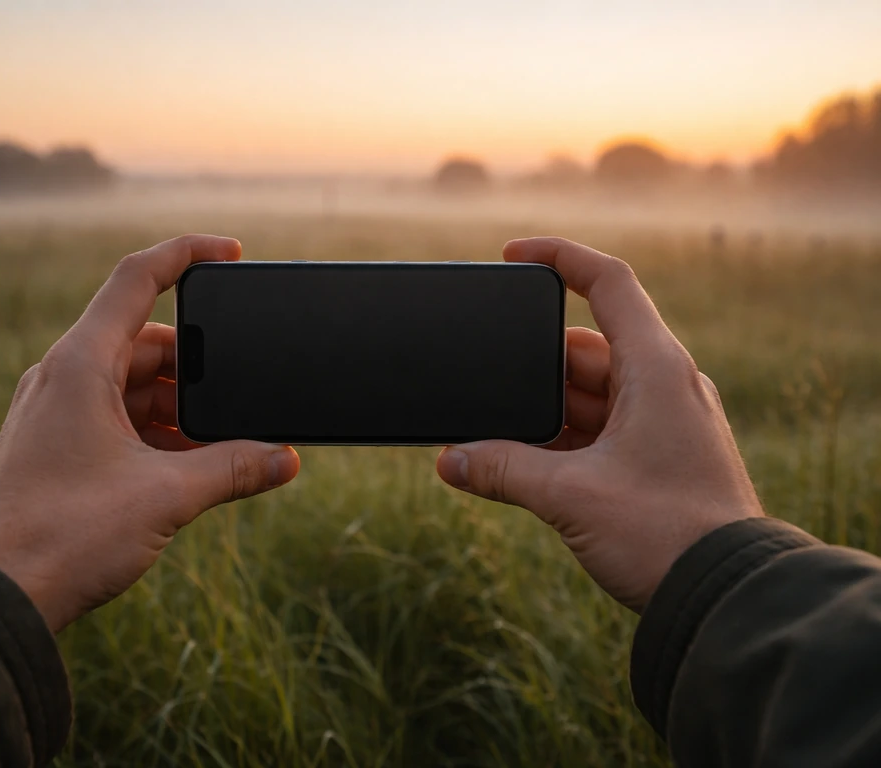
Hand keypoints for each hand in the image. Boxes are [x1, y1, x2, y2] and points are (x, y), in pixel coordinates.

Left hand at [0, 235, 299, 632]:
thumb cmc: (63, 536)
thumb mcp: (166, 496)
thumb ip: (234, 469)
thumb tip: (287, 460)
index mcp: (80, 364)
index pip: (137, 278)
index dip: (188, 254)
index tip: (232, 254)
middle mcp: (63, 378)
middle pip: (146, 342)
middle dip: (199, 368)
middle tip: (239, 403)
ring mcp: (57, 413)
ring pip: (133, 386)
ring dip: (180, 409)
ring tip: (218, 447)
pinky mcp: (57, 447)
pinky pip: (117, 419)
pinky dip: (156, 433)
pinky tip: (185, 468)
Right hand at [436, 237, 762, 611]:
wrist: (725, 596)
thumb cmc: (667, 534)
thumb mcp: (570, 495)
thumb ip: (502, 470)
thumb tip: (449, 460)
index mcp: (656, 368)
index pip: (609, 282)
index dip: (559, 257)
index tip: (511, 256)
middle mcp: (664, 384)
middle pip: (584, 349)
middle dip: (532, 371)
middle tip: (490, 399)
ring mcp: (664, 421)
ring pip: (589, 395)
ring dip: (544, 415)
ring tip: (503, 448)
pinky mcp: (659, 456)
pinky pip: (601, 429)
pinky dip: (563, 441)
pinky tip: (528, 468)